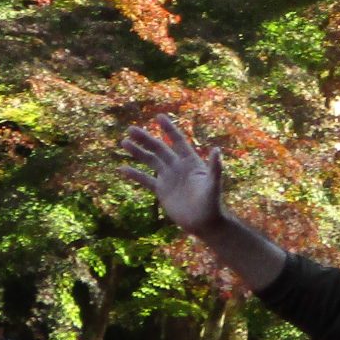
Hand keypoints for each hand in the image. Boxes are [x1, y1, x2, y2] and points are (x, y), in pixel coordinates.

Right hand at [122, 115, 228, 234]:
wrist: (204, 223)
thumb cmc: (212, 204)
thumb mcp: (213, 185)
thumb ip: (215, 168)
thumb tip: (217, 150)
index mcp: (190, 161)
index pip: (178, 141)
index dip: (169, 129)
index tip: (158, 117)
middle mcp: (177, 166)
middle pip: (159, 148)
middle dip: (145, 139)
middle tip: (131, 129)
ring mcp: (168, 178)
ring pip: (150, 161)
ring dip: (138, 152)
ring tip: (124, 142)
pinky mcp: (161, 191)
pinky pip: (145, 180)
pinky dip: (134, 174)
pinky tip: (122, 169)